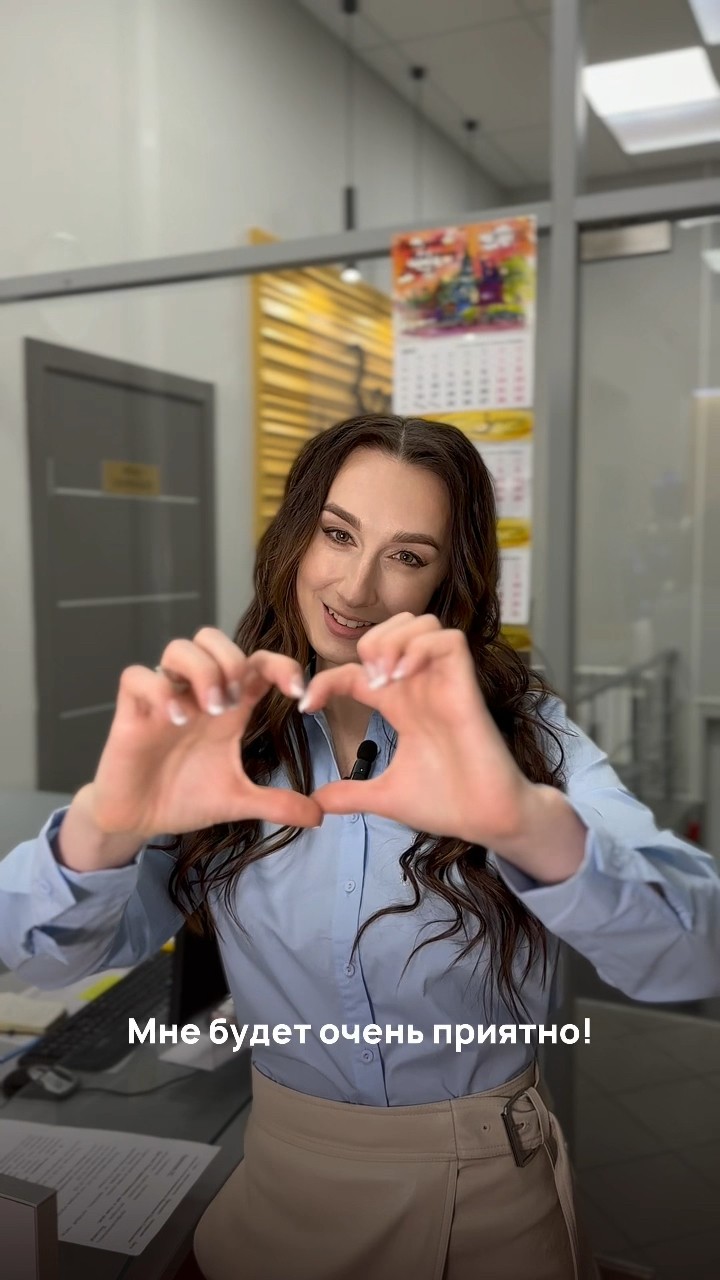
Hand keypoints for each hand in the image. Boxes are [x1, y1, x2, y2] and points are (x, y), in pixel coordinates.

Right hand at [86, 628, 320, 841]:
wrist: (140, 819)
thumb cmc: (186, 797)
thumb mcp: (238, 801)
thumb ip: (277, 804)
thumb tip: (320, 816)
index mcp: (229, 707)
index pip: (257, 663)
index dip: (282, 665)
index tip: (298, 692)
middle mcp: (197, 694)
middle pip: (213, 638)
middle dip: (232, 660)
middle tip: (236, 701)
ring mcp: (164, 699)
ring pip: (178, 647)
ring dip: (200, 670)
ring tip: (209, 709)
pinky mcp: (131, 712)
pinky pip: (137, 676)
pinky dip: (158, 690)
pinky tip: (173, 720)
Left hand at [304, 614, 586, 880]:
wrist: (487, 822)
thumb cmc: (446, 804)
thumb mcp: (385, 796)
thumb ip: (351, 795)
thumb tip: (316, 804)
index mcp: (401, 706)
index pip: (358, 670)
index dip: (326, 680)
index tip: (306, 706)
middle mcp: (421, 687)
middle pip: (394, 628)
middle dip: (370, 643)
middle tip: (367, 684)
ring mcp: (444, 683)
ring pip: (421, 623)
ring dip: (395, 641)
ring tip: (385, 679)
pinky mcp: (466, 686)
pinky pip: (449, 639)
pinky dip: (420, 648)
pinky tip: (404, 677)